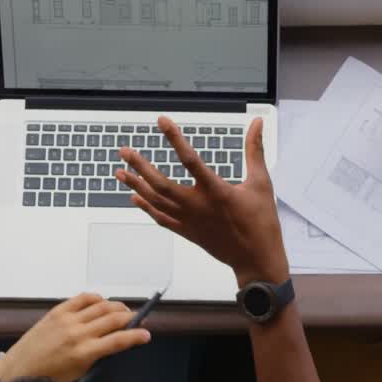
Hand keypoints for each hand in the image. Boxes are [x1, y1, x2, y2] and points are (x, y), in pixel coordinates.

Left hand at [0, 293, 149, 381]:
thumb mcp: (79, 372)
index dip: (137, 336)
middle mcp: (78, 333)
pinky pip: (81, 299)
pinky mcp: (57, 312)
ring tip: (124, 310)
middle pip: (114, 318)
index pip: (119, 340)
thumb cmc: (48, 377)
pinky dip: (95, 298)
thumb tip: (113, 342)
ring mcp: (67, 320)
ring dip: (116, 306)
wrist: (18, 370)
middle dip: (131, 317)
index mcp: (84, 353)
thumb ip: (97, 356)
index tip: (147, 334)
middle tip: (139, 319)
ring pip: (100, 306)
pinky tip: (102, 301)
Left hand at [118, 116, 287, 285]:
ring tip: (120, 171)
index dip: (174, 138)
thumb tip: (256, 123)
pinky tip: (134, 196)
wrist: (256, 259)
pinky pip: (160, 218)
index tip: (162, 122)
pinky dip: (146, 207)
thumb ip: (255, 149)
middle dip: (139, 166)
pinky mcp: (187, 232)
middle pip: (160, 183)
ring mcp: (189, 221)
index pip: (190, 159)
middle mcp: (198, 206)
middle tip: (124, 151)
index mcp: (216, 191)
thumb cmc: (261, 222)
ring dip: (136, 184)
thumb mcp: (261, 182)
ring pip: (156, 201)